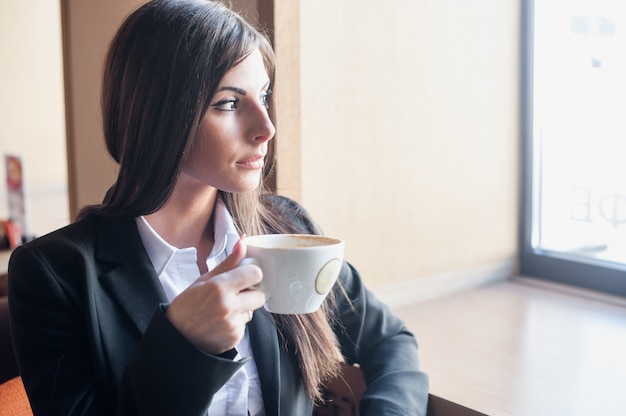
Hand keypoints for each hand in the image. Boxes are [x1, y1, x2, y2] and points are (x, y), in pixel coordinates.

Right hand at [165, 236, 264, 354]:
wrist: (176, 337)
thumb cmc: (187, 305)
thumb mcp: (204, 280)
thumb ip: (228, 262)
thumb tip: (243, 241)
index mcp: (219, 287)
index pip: (255, 274)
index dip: (251, 274)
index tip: (243, 277)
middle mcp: (228, 306)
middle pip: (260, 295)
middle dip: (250, 293)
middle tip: (234, 295)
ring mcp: (232, 324)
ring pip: (252, 311)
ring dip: (242, 309)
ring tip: (222, 310)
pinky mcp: (235, 338)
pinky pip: (245, 325)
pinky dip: (236, 323)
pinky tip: (220, 323)